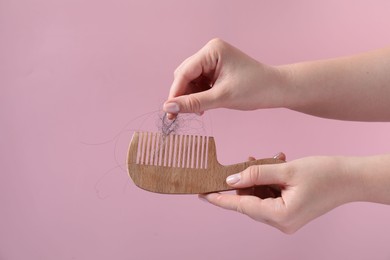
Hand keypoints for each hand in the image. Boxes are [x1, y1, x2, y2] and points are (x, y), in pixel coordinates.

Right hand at [163, 38, 287, 117]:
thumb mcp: (221, 98)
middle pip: (185, 75)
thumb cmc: (254, 90)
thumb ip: (193, 103)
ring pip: (191, 80)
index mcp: (212, 51)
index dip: (175, 93)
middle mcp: (210, 52)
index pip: (184, 72)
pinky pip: (200, 82)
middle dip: (183, 95)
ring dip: (191, 97)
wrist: (276, 90)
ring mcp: (213, 60)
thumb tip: (167, 107)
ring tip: (199, 111)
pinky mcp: (217, 69)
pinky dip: (199, 95)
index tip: (168, 112)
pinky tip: (204, 107)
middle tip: (181, 115)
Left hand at [199, 155, 354, 233]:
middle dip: (244, 181)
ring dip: (258, 178)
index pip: (241, 207)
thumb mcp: (286, 170)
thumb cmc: (324, 174)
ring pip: (260, 197)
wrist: (352, 179)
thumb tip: (230, 180)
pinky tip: (275, 165)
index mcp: (280, 216)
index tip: (201, 194)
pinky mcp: (290, 211)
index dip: (219, 199)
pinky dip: (269, 181)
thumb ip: (256, 174)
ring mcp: (287, 219)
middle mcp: (282, 222)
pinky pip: (271, 196)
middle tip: (241, 163)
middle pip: (250, 201)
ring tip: (264, 160)